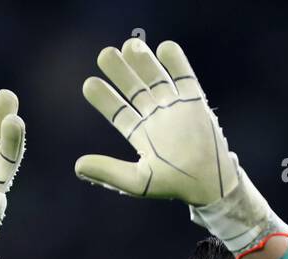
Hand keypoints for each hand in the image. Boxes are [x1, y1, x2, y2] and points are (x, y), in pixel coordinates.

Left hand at [74, 38, 235, 206]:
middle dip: (120, 72)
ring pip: (156, 78)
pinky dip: (177, 62)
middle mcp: (154, 117)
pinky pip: (185, 77)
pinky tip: (164, 48)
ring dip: (144, 61)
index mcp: (139, 134)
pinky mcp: (195, 101)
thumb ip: (108, 172)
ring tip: (130, 45)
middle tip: (105, 54)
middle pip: (134, 89)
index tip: (89, 84)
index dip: (104, 98)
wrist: (209, 183)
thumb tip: (77, 166)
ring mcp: (174, 107)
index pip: (118, 111)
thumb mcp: (137, 182)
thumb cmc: (174, 184)